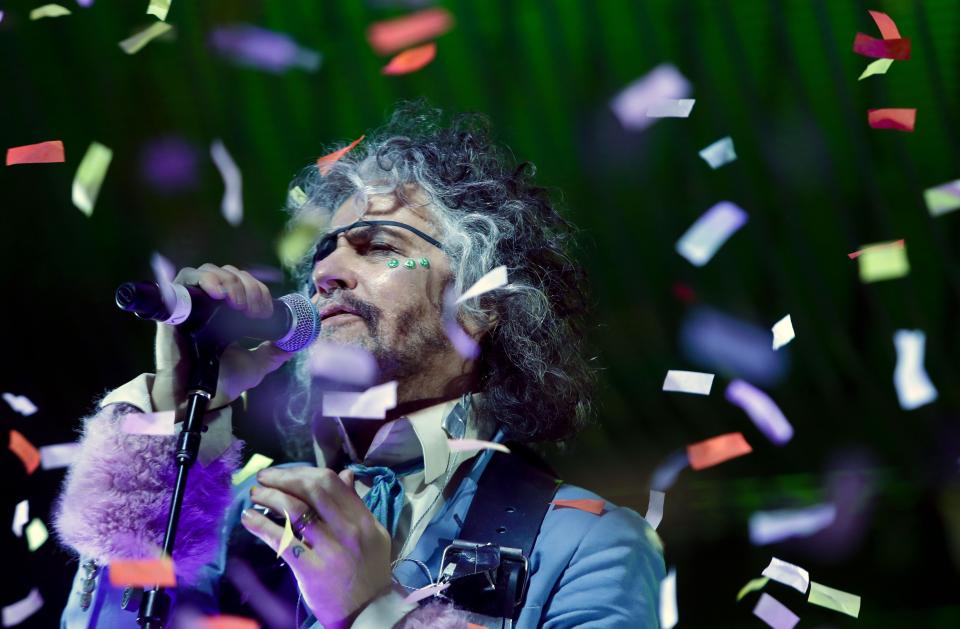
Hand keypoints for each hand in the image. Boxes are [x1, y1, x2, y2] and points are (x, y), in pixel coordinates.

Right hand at [151, 263, 293, 412]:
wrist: (199, 398)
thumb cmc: (222, 382)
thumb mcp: (256, 364)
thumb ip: (274, 353)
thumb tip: (293, 344)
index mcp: (227, 314)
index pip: (244, 284)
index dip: (258, 290)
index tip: (266, 312)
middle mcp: (209, 305)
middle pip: (229, 274)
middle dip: (248, 287)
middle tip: (254, 311)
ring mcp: (192, 304)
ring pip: (210, 271)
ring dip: (230, 282)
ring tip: (238, 305)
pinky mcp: (173, 307)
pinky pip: (185, 278)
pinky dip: (205, 279)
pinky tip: (219, 294)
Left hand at [242, 467, 392, 628]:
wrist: (367, 612)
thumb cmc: (368, 571)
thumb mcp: (373, 534)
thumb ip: (356, 505)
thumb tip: (345, 474)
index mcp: (363, 519)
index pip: (331, 482)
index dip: (304, 472)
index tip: (287, 473)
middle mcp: (348, 530)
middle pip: (312, 489)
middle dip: (284, 477)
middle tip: (265, 477)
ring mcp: (329, 550)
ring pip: (295, 510)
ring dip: (270, 496)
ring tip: (255, 494)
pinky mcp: (310, 569)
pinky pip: (282, 540)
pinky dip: (261, 525)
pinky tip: (248, 518)